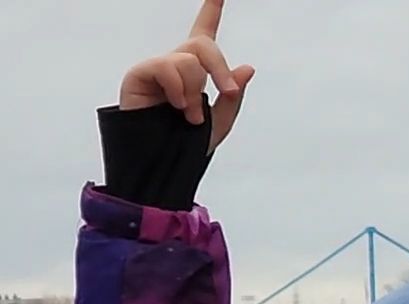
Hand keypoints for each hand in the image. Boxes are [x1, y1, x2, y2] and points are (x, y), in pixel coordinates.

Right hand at [119, 0, 253, 149]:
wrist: (160, 161)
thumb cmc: (186, 143)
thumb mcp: (220, 122)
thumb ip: (234, 97)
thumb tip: (247, 68)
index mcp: (198, 71)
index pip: (205, 33)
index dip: (211, 10)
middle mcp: (177, 63)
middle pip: (203, 45)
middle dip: (219, 69)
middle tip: (226, 92)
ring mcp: (158, 67)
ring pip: (188, 60)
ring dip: (194, 91)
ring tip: (188, 114)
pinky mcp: (140, 73)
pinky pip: (167, 67)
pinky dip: (178, 89)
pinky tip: (174, 106)